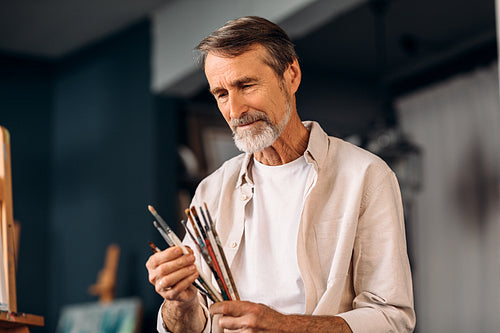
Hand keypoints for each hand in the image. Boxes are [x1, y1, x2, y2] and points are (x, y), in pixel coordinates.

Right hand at [146, 246, 198, 302]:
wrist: (184, 289)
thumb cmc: (179, 271)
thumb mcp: (178, 259)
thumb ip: (181, 253)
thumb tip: (187, 250)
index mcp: (152, 265)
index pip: (156, 259)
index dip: (169, 253)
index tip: (180, 249)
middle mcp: (154, 277)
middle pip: (163, 269)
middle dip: (179, 262)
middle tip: (191, 258)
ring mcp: (160, 288)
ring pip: (168, 280)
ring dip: (183, 271)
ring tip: (193, 267)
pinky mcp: (169, 296)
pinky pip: (178, 288)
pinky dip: (188, 280)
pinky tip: (194, 275)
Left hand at [210, 301, 352, 332]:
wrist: (287, 330)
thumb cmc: (273, 319)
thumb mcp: (258, 307)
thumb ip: (242, 308)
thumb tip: (226, 307)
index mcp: (251, 309)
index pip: (225, 307)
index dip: (215, 308)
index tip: (213, 309)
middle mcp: (249, 321)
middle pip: (223, 322)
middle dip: (225, 321)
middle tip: (230, 320)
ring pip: (228, 332)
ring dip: (232, 330)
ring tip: (242, 328)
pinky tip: (244, 332)